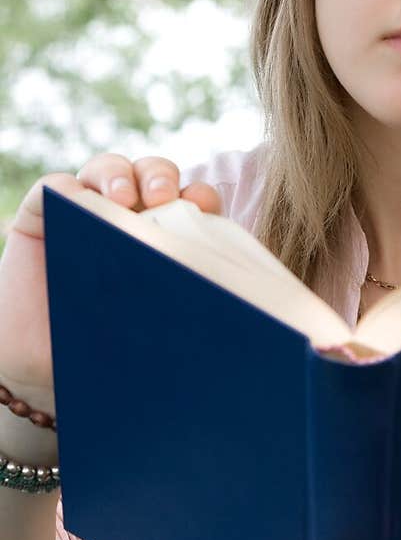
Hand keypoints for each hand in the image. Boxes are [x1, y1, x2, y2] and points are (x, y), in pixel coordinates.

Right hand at [0, 153, 222, 402]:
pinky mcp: (42, 214)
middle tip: (164, 197)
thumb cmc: (109, 347)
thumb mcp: (153, 325)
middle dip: (161, 178)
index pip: (191, 202)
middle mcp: (128, 217)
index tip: (206, 208)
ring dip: (119, 175)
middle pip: (152, 176)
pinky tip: (76, 203)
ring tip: (123, 197)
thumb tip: (219, 303)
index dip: (201, 197)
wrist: (46, 369)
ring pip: (109, 170)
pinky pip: (54, 188)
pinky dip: (66, 190)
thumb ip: (180, 301)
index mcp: (164, 236)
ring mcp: (86, 210)